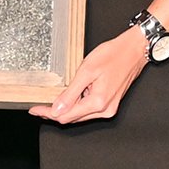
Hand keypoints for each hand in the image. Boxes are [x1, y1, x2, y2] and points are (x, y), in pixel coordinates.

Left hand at [29, 29, 149, 123]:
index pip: (66, 116)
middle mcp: (104, 110)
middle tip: (38, 107)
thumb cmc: (113, 55)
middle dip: (54, 113)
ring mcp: (109, 108)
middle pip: (72, 118)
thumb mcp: (87, 71)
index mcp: (98, 102)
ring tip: (49, 103)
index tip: (34, 110)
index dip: (47, 113)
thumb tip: (57, 109)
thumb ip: (71, 93)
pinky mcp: (110, 104)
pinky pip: (88, 110)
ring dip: (65, 110)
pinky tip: (69, 99)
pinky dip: (77, 106)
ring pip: (80, 115)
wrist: (134, 50)